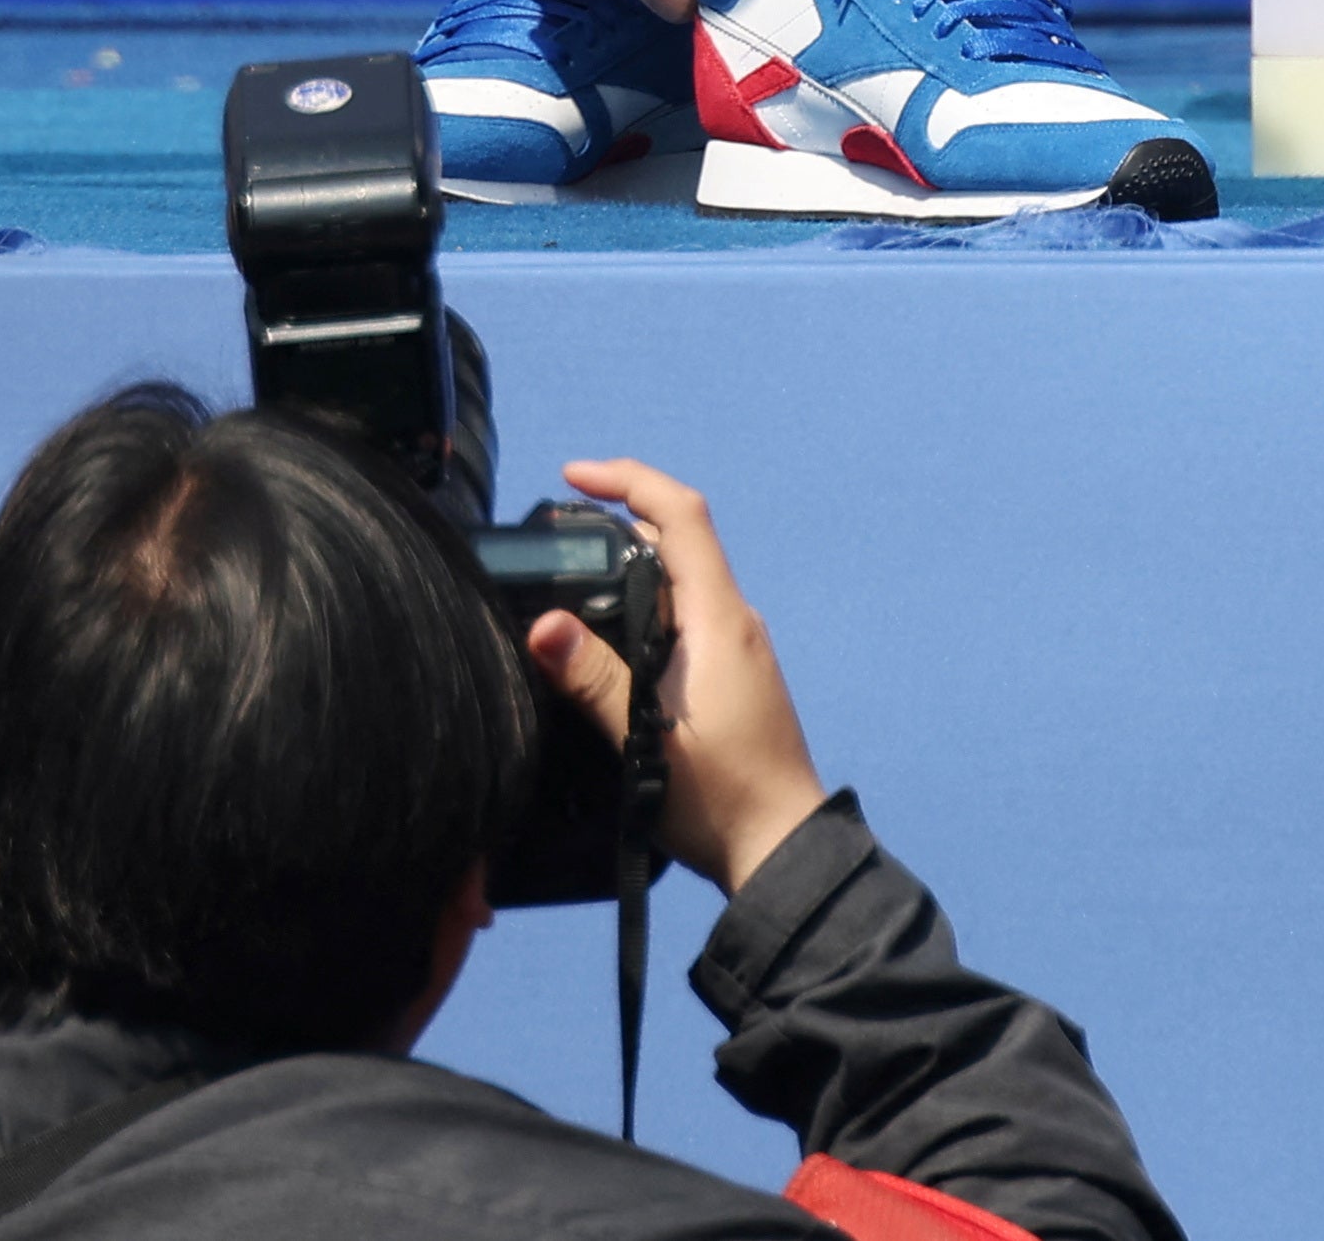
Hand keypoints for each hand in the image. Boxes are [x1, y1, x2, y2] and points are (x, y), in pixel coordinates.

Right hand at [523, 459, 828, 892]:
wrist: (780, 848)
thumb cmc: (721, 799)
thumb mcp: (646, 742)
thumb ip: (595, 682)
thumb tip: (543, 624)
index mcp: (720, 619)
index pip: (682, 515)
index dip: (630, 480)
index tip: (574, 475)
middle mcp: (734, 620)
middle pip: (677, 540)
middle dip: (617, 522)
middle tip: (554, 539)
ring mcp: (737, 647)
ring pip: (680, 579)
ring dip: (628, 567)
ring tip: (567, 586)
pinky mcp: (731, 674)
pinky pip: (685, 613)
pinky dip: (644, 604)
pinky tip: (607, 642)